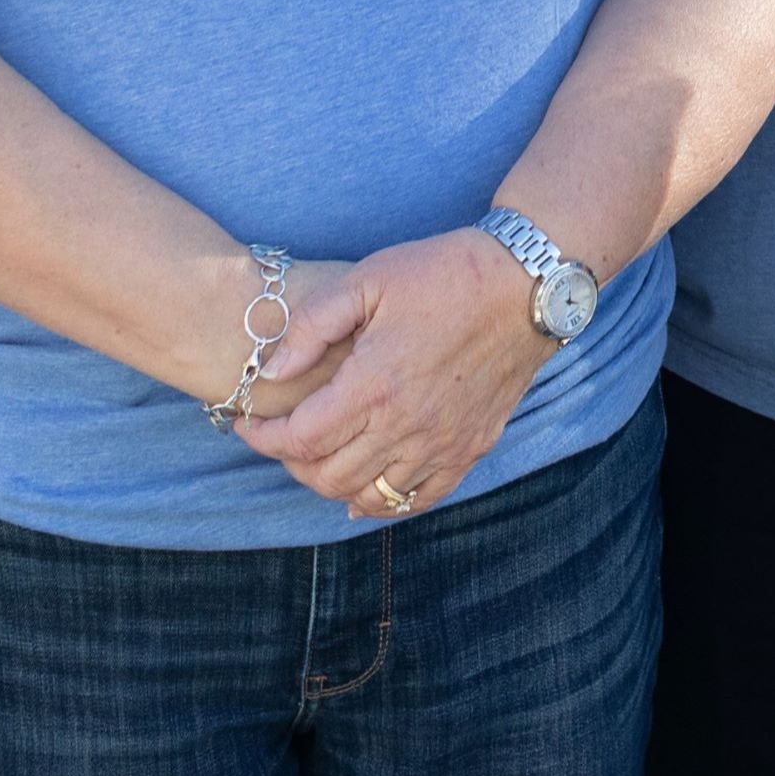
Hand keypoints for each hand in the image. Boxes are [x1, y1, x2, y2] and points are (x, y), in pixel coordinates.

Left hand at [232, 229, 551, 518]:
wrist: (525, 284)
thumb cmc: (444, 273)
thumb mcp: (367, 279)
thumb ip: (311, 327)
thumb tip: (272, 372)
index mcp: (375, 385)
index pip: (301, 439)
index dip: (263, 439)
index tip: (248, 423)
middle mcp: (407, 426)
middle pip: (328, 477)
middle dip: (291, 463)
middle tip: (282, 436)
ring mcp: (442, 443)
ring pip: (370, 496)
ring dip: (333, 484)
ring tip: (320, 456)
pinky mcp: (471, 447)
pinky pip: (418, 498)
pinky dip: (385, 502)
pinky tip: (368, 488)